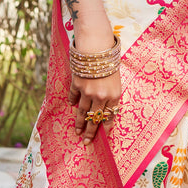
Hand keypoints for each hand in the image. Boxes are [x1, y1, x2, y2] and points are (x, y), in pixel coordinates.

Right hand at [70, 22, 120, 143]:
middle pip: (95, 118)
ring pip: (82, 112)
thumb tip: (104, 108)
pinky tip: (72, 106)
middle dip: (90, 131)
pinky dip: (72, 102)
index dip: (106, 126)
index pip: (110, 116)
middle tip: (86, 142)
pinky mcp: (77, 85)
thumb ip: (111, 94)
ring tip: (77, 132)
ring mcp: (88, 92)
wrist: (97, 46)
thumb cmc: (109, 61)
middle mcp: (101, 97)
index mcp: (114, 95)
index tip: (103, 135)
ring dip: (79, 123)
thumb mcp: (116, 79)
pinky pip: (73, 97)